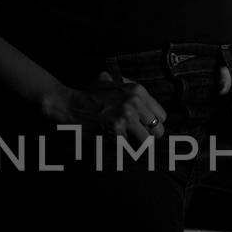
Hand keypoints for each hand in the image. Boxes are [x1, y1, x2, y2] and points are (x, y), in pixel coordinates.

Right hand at [41, 72, 166, 143]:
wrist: (69, 103)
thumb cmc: (90, 95)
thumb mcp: (112, 83)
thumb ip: (130, 91)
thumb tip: (147, 108)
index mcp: (137, 91)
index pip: (162, 116)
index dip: (152, 124)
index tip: (143, 128)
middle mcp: (135, 102)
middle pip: (158, 131)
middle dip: (148, 137)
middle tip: (136, 139)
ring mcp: (126, 116)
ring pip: (146, 142)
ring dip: (136, 146)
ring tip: (125, 143)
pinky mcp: (115, 130)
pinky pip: (128, 147)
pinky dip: (120, 148)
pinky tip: (110, 140)